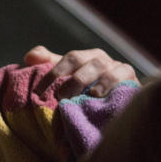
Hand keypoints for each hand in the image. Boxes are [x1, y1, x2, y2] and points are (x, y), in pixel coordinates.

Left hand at [23, 45, 138, 98]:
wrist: (116, 104)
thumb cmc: (85, 91)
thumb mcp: (65, 78)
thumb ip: (48, 65)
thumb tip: (29, 57)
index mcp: (85, 57)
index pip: (69, 59)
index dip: (53, 72)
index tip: (38, 92)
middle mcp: (101, 60)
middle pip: (86, 62)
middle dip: (72, 79)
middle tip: (59, 96)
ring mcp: (118, 69)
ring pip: (105, 69)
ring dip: (93, 81)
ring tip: (83, 96)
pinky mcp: (131, 81)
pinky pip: (123, 78)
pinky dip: (111, 85)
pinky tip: (99, 96)